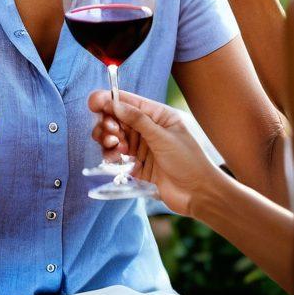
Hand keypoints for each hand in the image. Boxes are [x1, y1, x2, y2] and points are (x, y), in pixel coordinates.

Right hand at [88, 89, 218, 217]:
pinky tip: (115, 159)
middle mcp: (147, 129)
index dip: (110, 100)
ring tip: (115, 147)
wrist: (199, 195)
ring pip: (114, 137)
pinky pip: (116, 156)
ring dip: (108, 139)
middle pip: (117, 118)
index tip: (94, 104)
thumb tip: (114, 104)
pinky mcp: (136, 165)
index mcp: (158, 115)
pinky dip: (110, 155)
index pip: (129, 102)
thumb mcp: (163, 137)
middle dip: (108, 123)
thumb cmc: (189, 161)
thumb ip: (138, 120)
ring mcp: (141, 147)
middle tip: (111, 133)